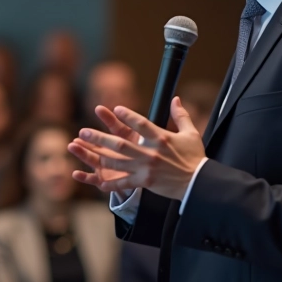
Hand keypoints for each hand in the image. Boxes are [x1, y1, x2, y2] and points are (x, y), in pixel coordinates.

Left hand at [68, 97, 205, 200]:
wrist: (198, 183)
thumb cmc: (194, 157)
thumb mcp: (190, 133)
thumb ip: (180, 115)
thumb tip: (176, 98)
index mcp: (162, 138)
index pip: (142, 124)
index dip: (129, 116)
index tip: (116, 109)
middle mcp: (151, 153)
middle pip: (121, 144)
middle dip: (100, 138)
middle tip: (83, 131)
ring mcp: (146, 168)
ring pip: (118, 162)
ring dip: (98, 154)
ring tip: (83, 149)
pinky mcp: (145, 182)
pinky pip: (124, 183)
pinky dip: (111, 183)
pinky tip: (98, 181)